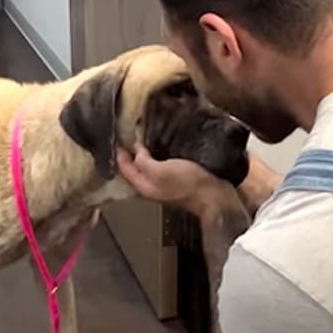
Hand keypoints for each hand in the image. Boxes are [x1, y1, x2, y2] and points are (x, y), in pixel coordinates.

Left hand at [116, 143, 231, 215]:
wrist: (214, 195)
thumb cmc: (189, 184)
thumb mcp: (161, 171)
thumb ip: (145, 162)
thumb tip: (136, 152)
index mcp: (145, 186)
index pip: (126, 169)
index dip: (120, 154)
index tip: (119, 139)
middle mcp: (152, 187)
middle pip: (135, 170)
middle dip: (130, 155)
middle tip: (128, 137)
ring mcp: (165, 185)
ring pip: (148, 168)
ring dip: (144, 155)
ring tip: (142, 140)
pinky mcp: (177, 181)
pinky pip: (161, 167)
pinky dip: (157, 157)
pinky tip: (161, 149)